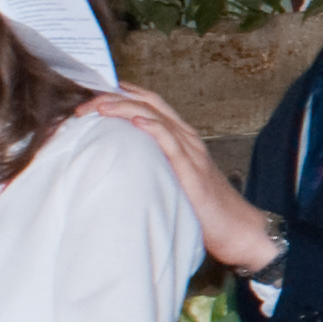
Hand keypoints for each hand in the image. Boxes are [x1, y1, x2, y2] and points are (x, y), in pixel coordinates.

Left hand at [83, 87, 277, 270]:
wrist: (238, 229)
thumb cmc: (206, 209)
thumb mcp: (175, 181)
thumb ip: (154, 167)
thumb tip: (120, 167)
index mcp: (182, 138)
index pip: (151, 104)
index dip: (123, 93)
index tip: (93, 93)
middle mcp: (187, 139)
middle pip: (149, 104)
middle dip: (114, 98)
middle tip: (84, 104)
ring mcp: (192, 152)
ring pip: (157, 117)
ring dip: (125, 108)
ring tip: (99, 107)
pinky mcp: (193, 171)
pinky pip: (172, 143)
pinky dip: (153, 128)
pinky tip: (136, 122)